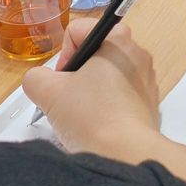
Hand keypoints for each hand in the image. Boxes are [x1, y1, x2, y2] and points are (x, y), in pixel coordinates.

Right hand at [18, 19, 160, 157]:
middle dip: (77, 75)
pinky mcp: (149, 104)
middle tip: (69, 99)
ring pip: (107, 76)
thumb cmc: (91, 117)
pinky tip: (98, 125)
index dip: (63, 56)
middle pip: (93, 54)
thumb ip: (35, 77)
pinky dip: (107, 106)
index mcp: (117, 39)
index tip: (62, 80)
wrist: (126, 155)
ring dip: (91, 92)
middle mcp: (137, 53)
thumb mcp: (48, 92)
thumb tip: (40, 80)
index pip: (77, 31)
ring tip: (83, 115)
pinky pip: (121, 96)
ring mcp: (146, 79)